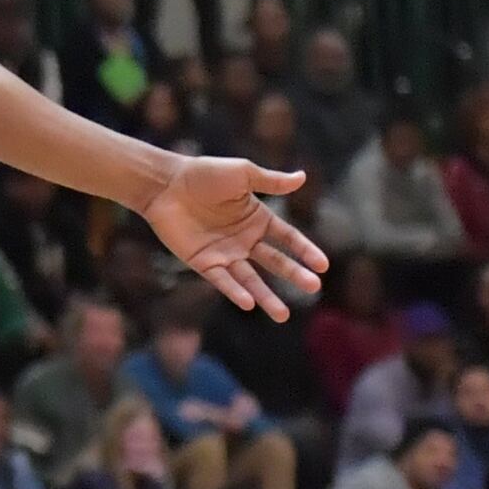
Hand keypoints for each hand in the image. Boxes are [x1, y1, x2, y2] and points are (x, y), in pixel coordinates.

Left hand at [139, 157, 327, 318]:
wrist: (166, 184)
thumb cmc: (204, 174)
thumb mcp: (242, 174)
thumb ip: (271, 181)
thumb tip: (302, 177)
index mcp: (257, 219)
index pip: (288, 238)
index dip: (305, 251)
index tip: (323, 265)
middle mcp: (245, 240)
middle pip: (275, 262)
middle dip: (295, 274)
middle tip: (314, 288)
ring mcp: (225, 254)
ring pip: (251, 280)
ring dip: (266, 297)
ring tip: (282, 315)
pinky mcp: (204, 263)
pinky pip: (222, 280)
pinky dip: (235, 292)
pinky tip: (249, 302)